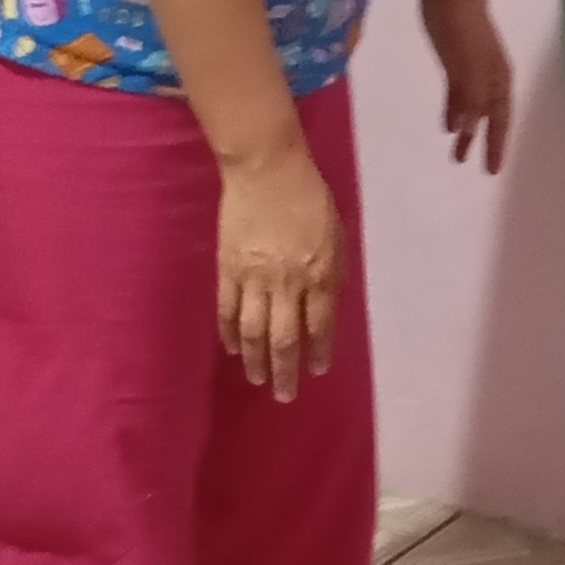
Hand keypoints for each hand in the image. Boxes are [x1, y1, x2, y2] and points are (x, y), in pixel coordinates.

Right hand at [217, 139, 341, 400]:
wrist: (266, 168)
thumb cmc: (309, 197)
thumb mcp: (336, 235)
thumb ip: (333, 273)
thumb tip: (329, 305)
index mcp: (318, 273)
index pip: (320, 325)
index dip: (318, 352)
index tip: (316, 372)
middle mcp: (286, 282)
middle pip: (284, 338)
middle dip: (286, 372)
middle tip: (285, 396)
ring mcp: (253, 277)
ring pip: (253, 331)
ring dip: (256, 361)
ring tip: (258, 380)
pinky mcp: (227, 268)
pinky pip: (227, 309)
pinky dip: (229, 333)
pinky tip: (233, 349)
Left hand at [422, 0, 512, 172]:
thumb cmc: (462, 28)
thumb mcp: (468, 66)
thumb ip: (470, 98)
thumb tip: (469, 130)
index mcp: (499, 78)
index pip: (501, 119)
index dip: (497, 144)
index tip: (492, 170)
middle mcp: (491, 76)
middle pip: (489, 115)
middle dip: (481, 140)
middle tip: (467, 163)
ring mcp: (473, 67)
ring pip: (472, 105)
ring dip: (465, 127)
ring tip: (455, 150)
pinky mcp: (456, 58)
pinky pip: (459, 91)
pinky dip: (455, 108)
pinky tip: (448, 123)